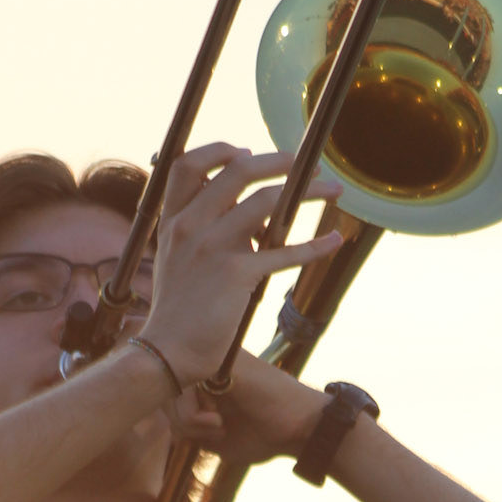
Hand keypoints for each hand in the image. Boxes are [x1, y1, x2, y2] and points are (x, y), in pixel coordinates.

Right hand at [137, 143, 342, 390]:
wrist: (167, 351)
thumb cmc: (177, 312)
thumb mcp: (174, 260)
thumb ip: (199, 232)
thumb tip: (246, 217)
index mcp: (173, 220)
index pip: (188, 164)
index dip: (220, 150)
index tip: (246, 152)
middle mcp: (190, 225)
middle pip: (238, 171)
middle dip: (278, 160)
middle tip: (303, 162)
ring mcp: (213, 247)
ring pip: (267, 200)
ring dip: (308, 190)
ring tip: (332, 190)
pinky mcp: (236, 273)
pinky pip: (283, 252)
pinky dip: (315, 246)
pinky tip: (334, 241)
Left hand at [168, 352, 327, 466]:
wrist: (301, 428)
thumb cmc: (265, 434)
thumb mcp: (216, 437)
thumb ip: (189, 425)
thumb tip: (164, 422)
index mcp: (209, 371)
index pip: (167, 385)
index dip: (174, 415)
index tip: (202, 432)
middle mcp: (209, 358)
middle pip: (162, 385)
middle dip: (178, 420)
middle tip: (210, 432)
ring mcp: (214, 356)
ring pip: (170, 387)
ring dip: (188, 420)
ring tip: (217, 429)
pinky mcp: (219, 361)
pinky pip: (183, 388)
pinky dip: (193, 416)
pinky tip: (218, 424)